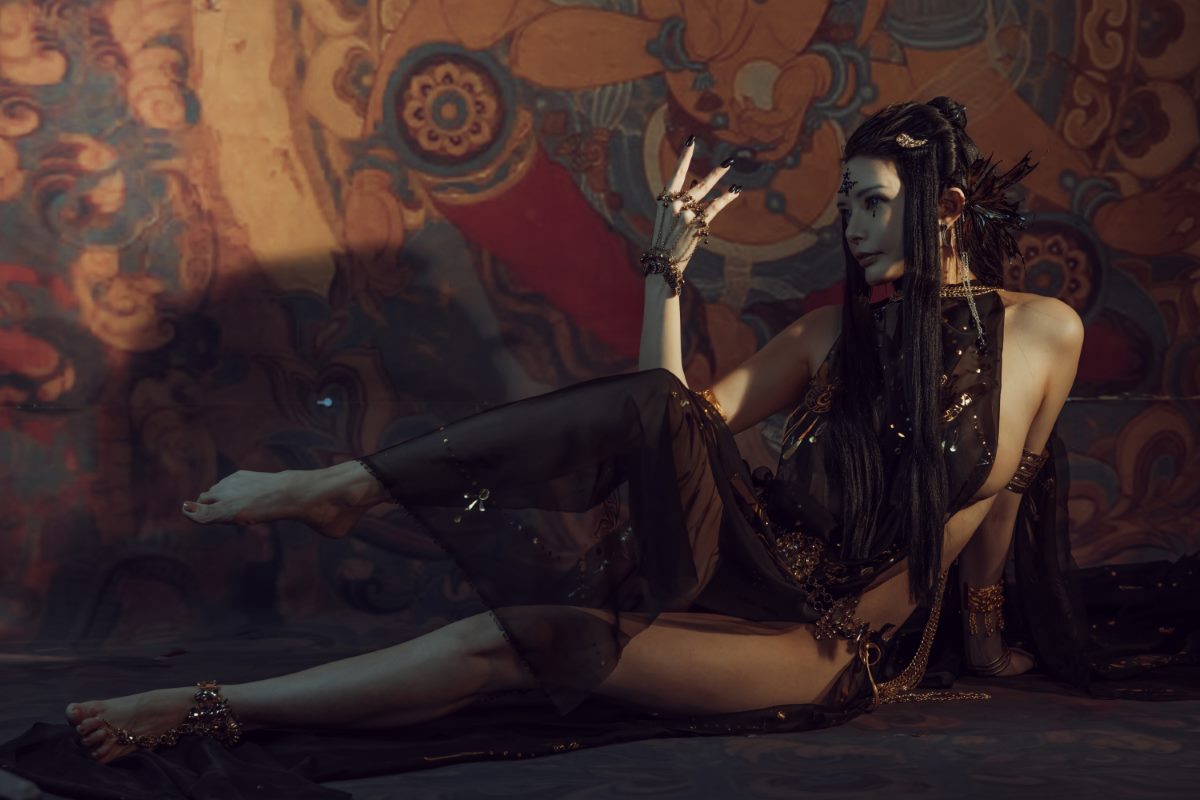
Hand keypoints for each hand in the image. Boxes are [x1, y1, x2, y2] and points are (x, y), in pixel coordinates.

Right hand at [643, 136, 741, 292]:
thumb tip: (699, 184)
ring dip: (720, 181)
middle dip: (715, 173)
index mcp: (664, 201)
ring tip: (730, 165)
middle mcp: (674, 205)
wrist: (662, 264)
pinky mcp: (696, 225)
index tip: (691, 141)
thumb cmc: (664, 241)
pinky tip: (735, 190)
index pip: (676, 175)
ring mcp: (686, 214)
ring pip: (707, 196)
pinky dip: (726, 198)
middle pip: (698, 185)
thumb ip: (682, 201)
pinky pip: (714, 207)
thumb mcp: (666, 219)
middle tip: (728, 161)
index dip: (684, 157)